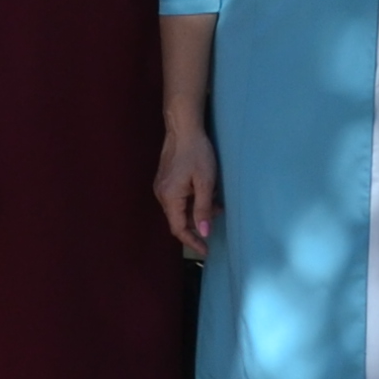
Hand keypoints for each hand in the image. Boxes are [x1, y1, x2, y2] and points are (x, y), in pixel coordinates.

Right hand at [154, 120, 219, 259]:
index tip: (205, 250)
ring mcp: (162, 186)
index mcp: (170, 197)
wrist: (183, 128)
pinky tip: (206, 194)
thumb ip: (204, 208)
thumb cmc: (196, 152)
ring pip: (179, 208)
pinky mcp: (165, 179)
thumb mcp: (205, 182)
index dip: (192, 242)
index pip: (178, 228)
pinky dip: (192, 201)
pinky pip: (178, 198)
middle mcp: (161, 194)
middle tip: (216, 220)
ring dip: (196, 211)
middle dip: (197, 224)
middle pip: (178, 219)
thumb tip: (204, 233)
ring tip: (216, 205)